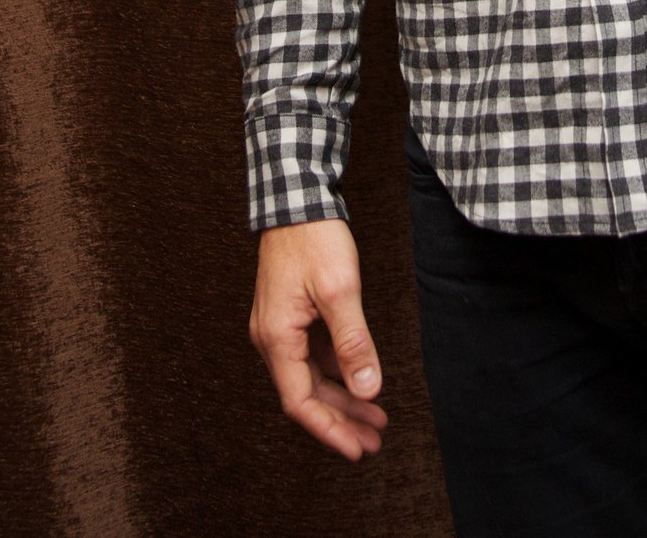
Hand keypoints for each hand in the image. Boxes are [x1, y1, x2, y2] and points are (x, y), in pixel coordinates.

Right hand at [249, 218, 387, 461]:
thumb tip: (369, 390)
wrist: (295, 197)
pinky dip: (336, 371)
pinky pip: (312, 355)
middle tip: (374, 440)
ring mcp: (279, 326)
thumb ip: (354, 342)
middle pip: (306, 394)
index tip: (358, 449)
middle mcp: (271, 338)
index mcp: (277, 338)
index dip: (330, 430)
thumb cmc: (313, 239)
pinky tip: (359, 377)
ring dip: (341, 396)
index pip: (301, 402)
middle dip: (341, 419)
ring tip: (375, 416)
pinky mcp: (290, 313)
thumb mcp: (339, 290)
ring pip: (310, 375)